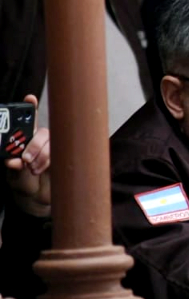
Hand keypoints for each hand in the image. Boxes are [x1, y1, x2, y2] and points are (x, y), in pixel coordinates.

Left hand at [5, 95, 50, 217]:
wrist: (40, 200)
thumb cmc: (24, 185)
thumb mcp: (14, 178)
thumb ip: (14, 168)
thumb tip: (15, 160)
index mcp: (23, 141)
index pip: (27, 121)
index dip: (30, 107)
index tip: (30, 98)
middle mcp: (39, 141)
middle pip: (41, 131)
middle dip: (33, 145)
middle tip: (25, 160)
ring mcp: (53, 147)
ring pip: (51, 142)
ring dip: (42, 156)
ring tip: (33, 170)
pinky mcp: (65, 154)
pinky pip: (61, 151)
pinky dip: (50, 161)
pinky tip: (44, 169)